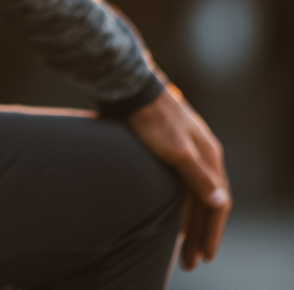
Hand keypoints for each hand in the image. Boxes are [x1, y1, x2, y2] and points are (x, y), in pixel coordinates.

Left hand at [127, 84, 230, 270]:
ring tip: (180, 246)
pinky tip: (166, 214)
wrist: (128, 88)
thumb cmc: (151, 119)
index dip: (212, 232)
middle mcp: (202, 154)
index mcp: (209, 156)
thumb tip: (220, 203)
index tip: (205, 256)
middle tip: (191, 262)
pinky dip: (176, 205)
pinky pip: (179, 185)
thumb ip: (198, 177)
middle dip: (200, 233)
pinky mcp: (167, 147)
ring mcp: (185, 150)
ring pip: (191, 194)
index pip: (218, 203)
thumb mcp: (176, 150)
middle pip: (205, 202)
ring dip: (188, 221)